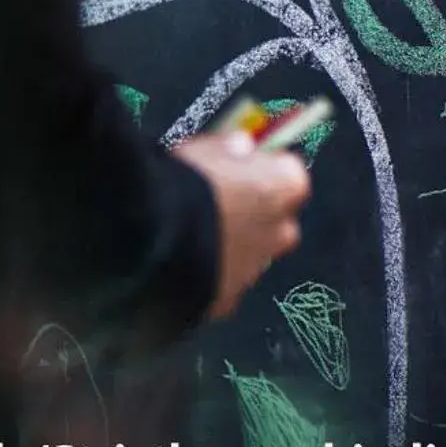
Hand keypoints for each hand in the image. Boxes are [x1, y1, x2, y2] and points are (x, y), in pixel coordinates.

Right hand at [171, 131, 310, 318]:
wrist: (157, 239)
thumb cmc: (190, 180)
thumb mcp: (210, 146)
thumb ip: (233, 149)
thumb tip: (242, 148)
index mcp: (287, 186)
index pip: (289, 173)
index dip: (262, 170)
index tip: (239, 168)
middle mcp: (283, 230)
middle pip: (277, 220)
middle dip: (256, 213)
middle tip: (219, 204)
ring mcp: (257, 269)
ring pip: (252, 254)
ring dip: (234, 246)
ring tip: (193, 238)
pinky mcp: (230, 299)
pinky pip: (226, 282)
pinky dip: (212, 274)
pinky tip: (183, 265)